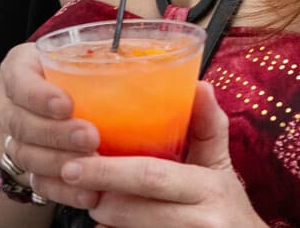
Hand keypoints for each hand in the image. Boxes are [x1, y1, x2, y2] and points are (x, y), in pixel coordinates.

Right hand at [0, 41, 102, 208]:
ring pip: (26, 155)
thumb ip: (112, 56)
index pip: (20, 80)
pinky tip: (87, 194)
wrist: (49, 104)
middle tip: (90, 138)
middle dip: (56, 133)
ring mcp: (11, 136)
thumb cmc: (78, 71)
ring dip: (59, 163)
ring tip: (93, 166)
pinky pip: (37, 182)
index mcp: (21, 68)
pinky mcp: (24, 165)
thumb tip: (172, 63)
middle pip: (22, 123)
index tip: (67, 105)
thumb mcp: (87, 55)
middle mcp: (10, 103)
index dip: (39, 95)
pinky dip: (63, 190)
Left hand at [61, 82, 263, 226]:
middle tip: (74, 181)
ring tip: (98, 200)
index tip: (74, 165)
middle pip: (129, 209)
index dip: (108, 171)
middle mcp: (200, 219)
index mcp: (209, 186)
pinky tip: (113, 223)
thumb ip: (208, 127)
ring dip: (103, 216)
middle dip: (97, 195)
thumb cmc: (225, 204)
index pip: (151, 177)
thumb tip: (198, 85)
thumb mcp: (221, 165)